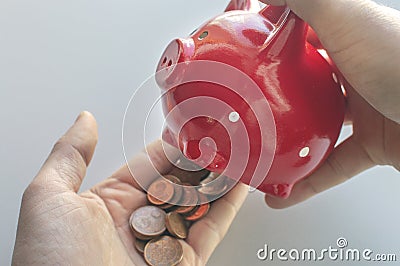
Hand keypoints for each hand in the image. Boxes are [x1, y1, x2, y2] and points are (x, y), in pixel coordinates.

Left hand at [12, 112, 247, 264]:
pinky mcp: (184, 262)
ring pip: (198, 203)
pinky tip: (238, 184)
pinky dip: (227, 206)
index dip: (171, 145)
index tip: (191, 127)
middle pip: (178, 182)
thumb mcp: (49, 199)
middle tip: (221, 137)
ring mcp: (163, 241)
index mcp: (109, 202)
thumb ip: (70, 156)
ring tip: (236, 154)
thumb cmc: (50, 262)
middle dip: (200, 160)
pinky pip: (210, 229)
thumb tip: (85, 120)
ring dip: (218, 179)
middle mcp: (138, 221)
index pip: (149, 164)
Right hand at [261, 0, 399, 207]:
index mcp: (350, 40)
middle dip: (276, 95)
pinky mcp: (374, 145)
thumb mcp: (348, 21)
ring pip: (317, 127)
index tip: (246, 54)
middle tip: (248, 105)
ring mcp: (365, 111)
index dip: (273, 43)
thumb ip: (307, 3)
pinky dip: (309, 182)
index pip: (303, 36)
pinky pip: (333, 166)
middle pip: (306, 85)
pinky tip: (284, 191)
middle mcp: (357, 74)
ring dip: (289, 142)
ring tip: (259, 150)